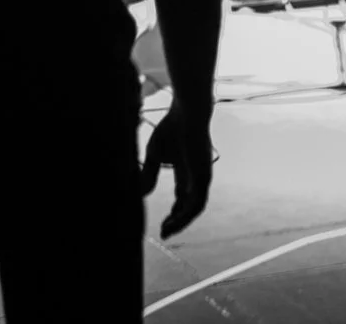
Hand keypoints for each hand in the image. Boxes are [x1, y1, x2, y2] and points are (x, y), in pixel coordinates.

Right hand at [140, 102, 214, 238]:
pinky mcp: (203, 178)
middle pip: (188, 206)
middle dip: (176, 221)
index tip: (161, 225)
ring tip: (167, 231)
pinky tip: (173, 222)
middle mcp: (197, 178)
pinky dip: (185, 215)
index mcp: (187, 171)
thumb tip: (141, 194)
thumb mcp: (155, 154)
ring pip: (194, 208)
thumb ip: (149, 174)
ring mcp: (202, 178)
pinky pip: (196, 204)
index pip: (182, 198)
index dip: (172, 212)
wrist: (187, 113)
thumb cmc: (172, 127)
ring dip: (181, 222)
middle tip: (163, 233)